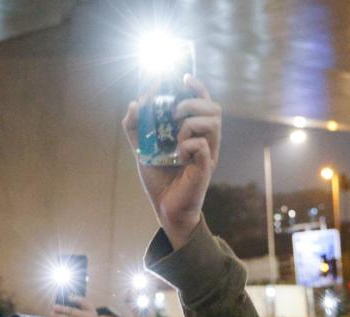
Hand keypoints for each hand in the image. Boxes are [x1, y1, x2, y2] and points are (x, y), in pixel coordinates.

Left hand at [122, 76, 220, 248]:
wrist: (164, 207)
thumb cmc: (159, 177)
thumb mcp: (141, 149)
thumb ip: (135, 127)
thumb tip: (134, 103)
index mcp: (194, 131)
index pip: (203, 100)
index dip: (196, 86)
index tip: (182, 77)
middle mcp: (205, 139)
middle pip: (214, 107)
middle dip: (193, 102)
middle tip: (175, 112)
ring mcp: (208, 152)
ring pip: (213, 122)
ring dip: (190, 123)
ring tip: (176, 138)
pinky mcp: (206, 167)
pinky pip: (202, 146)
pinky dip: (188, 145)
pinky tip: (179, 157)